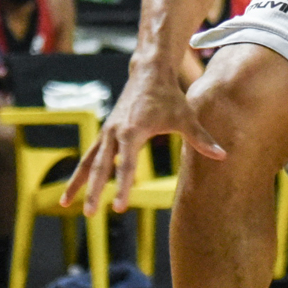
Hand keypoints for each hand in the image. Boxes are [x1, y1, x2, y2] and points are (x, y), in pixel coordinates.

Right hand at [60, 70, 225, 214]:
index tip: (119, 207)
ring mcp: (107, 131)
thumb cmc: (169, 96)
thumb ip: (201, 138)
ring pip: (88, 161)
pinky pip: (90, 154)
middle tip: (90, 215)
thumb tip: (222, 155)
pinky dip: (82, 170)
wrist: (149, 72)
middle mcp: (114, 132)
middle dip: (94, 192)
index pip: (126, 166)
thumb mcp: (186, 117)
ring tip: (65, 205)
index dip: (122, 187)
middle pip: (100, 167)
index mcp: (132, 131)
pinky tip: (74, 186)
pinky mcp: (106, 131)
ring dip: (77, 183)